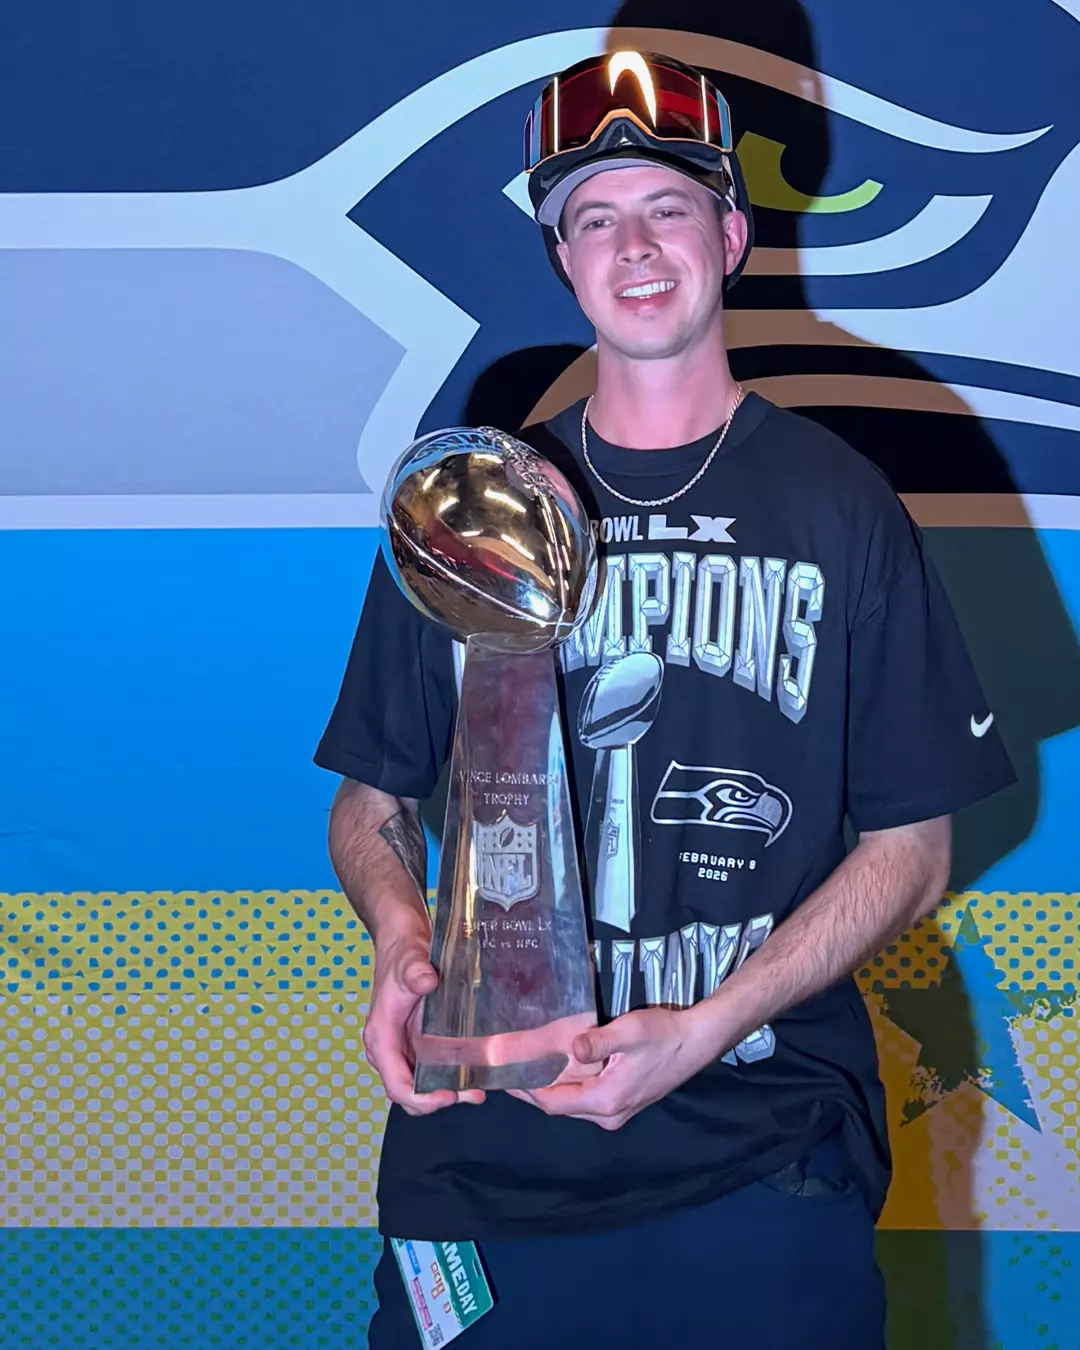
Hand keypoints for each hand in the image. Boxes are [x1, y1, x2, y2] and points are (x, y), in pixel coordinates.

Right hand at [362, 924, 485, 1114]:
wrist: (403, 941)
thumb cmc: (403, 954)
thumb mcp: (409, 961)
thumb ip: (415, 972)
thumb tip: (426, 982)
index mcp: (382, 1037)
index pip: (396, 1084)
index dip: (422, 1098)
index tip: (449, 1095)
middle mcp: (389, 1049)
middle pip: (408, 1093)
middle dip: (437, 1100)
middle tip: (472, 1094)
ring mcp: (403, 1048)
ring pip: (420, 1085)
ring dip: (447, 1092)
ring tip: (478, 1090)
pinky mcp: (416, 1043)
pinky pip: (430, 1070)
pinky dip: (449, 1078)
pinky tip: (474, 1072)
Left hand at [508, 1006, 711, 1129]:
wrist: (695, 1042)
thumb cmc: (663, 1035)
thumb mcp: (630, 1031)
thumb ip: (599, 1040)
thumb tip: (572, 1047)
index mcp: (607, 1101)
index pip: (553, 1103)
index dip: (525, 1090)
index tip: (501, 1076)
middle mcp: (609, 1114)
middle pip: (558, 1106)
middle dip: (531, 1089)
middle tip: (504, 1070)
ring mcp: (616, 1111)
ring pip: (570, 1103)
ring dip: (547, 1087)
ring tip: (521, 1067)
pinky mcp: (621, 1102)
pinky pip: (583, 1098)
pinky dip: (564, 1085)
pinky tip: (553, 1068)